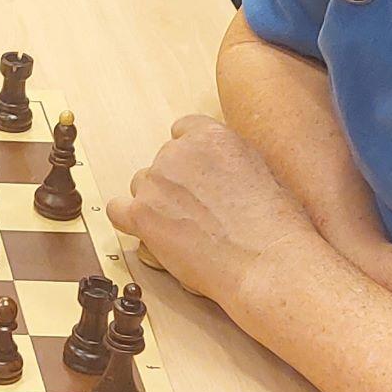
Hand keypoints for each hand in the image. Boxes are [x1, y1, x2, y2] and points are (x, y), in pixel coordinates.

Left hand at [108, 116, 324, 318]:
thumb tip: (216, 172)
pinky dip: (129, 221)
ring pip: (142, 186)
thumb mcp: (259, 170)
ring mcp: (156, 183)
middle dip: (175, 184)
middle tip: (197, 212)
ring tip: (183, 229)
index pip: (182, 131)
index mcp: (211, 135)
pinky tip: (146, 231)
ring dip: (156, 203)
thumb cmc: (274, 225)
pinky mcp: (142, 215)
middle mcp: (178, 152)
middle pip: (163, 162)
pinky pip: (118, 210)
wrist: (266, 261)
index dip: (190, 157)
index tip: (196, 175)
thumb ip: (227, 161)